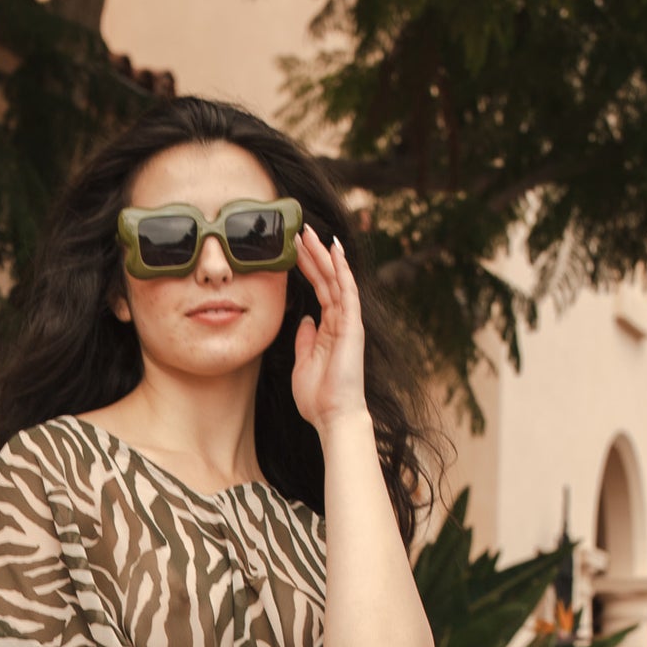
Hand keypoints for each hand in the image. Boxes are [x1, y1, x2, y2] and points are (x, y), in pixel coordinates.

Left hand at [289, 227, 368, 438]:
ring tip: (310, 233)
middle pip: (327, 279)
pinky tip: (333, 250)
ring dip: (323, 255)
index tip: (293, 249)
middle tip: (300, 230)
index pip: (319, 289)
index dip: (307, 268)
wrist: (333, 416)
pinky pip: (347, 291)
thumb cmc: (319, 397)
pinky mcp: (352, 325)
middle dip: (313, 254)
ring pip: (336, 279)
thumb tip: (304, 320)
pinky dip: (341, 269)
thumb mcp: (303, 363)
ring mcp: (348, 321)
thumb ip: (305, 340)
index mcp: (329, 328)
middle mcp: (341, 321)